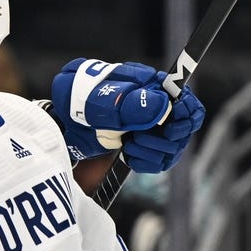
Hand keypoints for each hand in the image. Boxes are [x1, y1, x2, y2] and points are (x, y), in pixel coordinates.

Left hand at [51, 58, 203, 172]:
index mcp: (152, 88)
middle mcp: (157, 109)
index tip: (171, 128)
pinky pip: (158, 162)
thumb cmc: (80, 103)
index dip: (186, 116)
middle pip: (185, 130)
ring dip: (152, 151)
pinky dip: (145, 162)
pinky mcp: (142, 148)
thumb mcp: (100, 100)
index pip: (187, 103)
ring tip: (129, 145)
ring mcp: (150, 129)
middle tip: (139, 138)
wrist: (63, 123)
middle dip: (166, 139)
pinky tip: (128, 156)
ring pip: (172, 149)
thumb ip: (129, 103)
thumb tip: (162, 106)